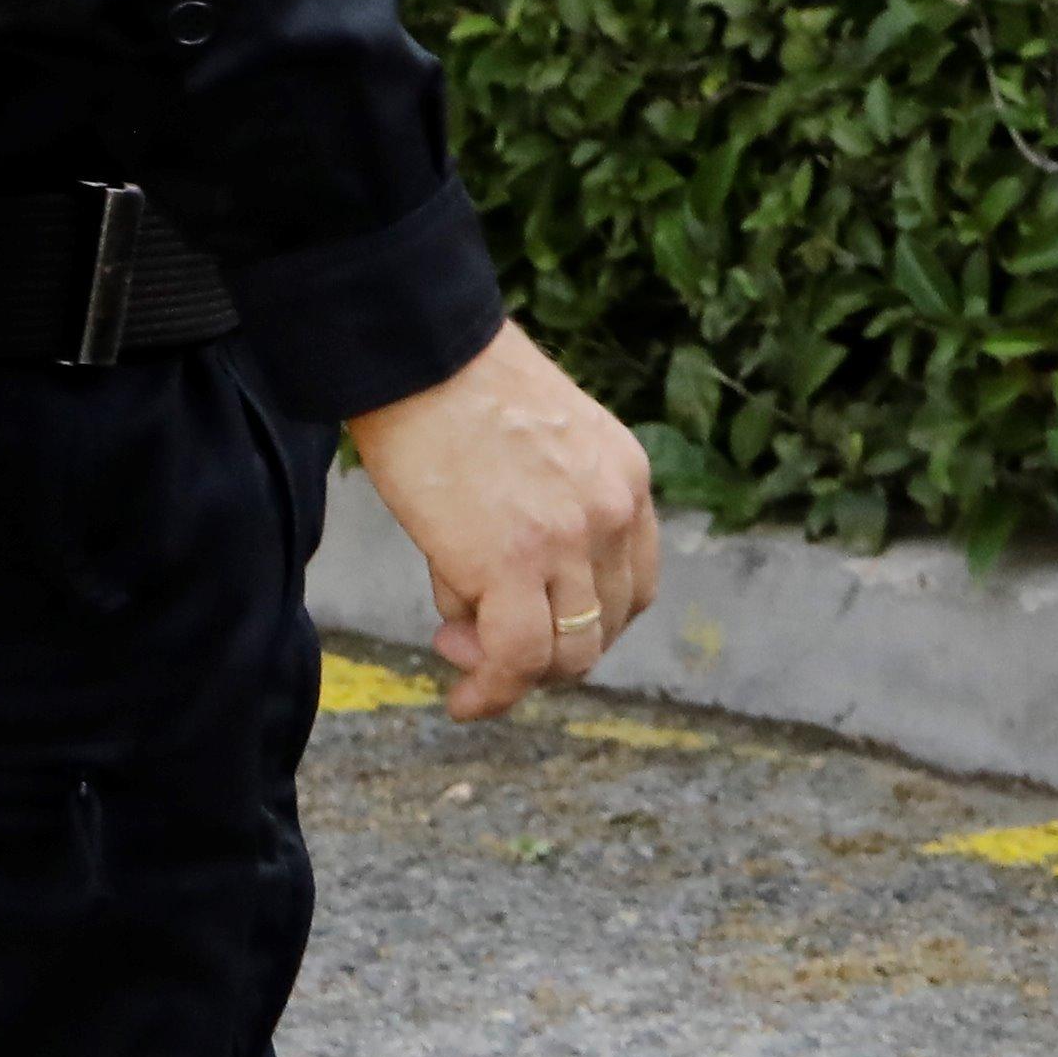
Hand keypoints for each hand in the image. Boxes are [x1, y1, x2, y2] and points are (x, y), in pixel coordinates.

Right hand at [344, 320, 660, 723]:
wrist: (424, 355)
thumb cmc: (457, 392)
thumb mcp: (540, 449)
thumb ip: (540, 519)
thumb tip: (484, 612)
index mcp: (628, 478)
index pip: (633, 584)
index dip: (585, 621)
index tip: (535, 624)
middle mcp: (615, 511)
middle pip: (607, 626)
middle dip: (547, 649)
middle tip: (480, 637)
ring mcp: (571, 541)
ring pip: (570, 655)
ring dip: (516, 670)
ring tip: (460, 649)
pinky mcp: (513, 563)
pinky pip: (517, 658)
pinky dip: (492, 692)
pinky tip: (465, 701)